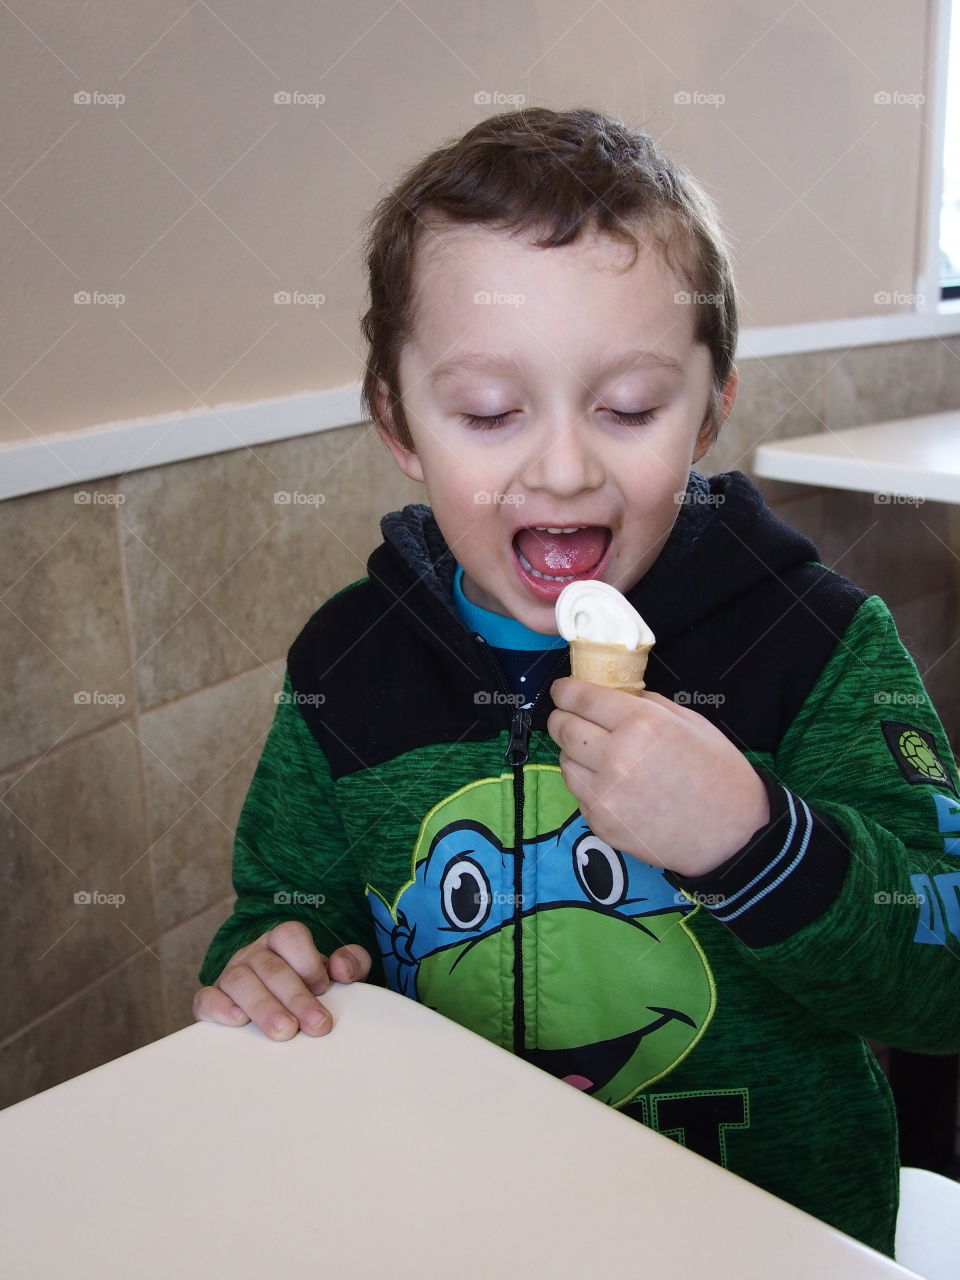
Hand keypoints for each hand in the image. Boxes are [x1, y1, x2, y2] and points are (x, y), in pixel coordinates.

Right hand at [192, 920, 370, 1040]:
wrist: (277, 1005)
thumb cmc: (308, 986)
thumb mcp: (334, 972)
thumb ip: (351, 962)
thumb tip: (342, 968)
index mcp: (282, 941)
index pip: (289, 936)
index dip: (307, 961)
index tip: (324, 988)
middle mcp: (254, 954)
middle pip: (270, 967)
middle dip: (295, 997)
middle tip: (316, 1025)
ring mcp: (230, 974)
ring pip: (239, 981)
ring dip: (263, 1007)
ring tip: (284, 1031)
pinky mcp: (211, 999)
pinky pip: (206, 998)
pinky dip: (219, 1008)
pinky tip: (238, 1021)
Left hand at [547, 677, 769, 876]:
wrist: (733, 835)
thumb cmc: (719, 773)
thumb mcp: (690, 722)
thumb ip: (647, 704)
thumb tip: (615, 694)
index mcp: (641, 724)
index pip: (581, 698)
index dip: (566, 690)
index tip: (563, 690)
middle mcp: (616, 756)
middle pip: (562, 728)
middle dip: (563, 718)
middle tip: (571, 717)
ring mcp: (605, 794)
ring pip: (564, 762)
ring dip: (573, 753)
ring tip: (597, 754)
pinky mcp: (602, 823)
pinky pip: (579, 794)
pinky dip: (588, 785)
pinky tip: (613, 785)